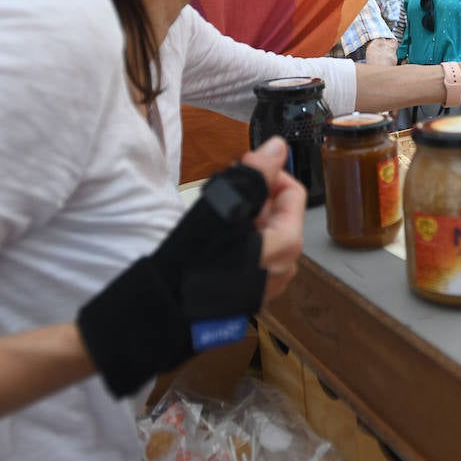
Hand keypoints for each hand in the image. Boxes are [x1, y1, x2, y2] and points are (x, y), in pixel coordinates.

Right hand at [78, 147, 289, 396]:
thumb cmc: (196, 260)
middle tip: (220, 188)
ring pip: (262, 235)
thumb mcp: (224, 208)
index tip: (240, 166)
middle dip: (252, 195)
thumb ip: (255, 176)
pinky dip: (235, 240)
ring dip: (241, 217)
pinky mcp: (246, 294)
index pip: (293, 193)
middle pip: (278, 214)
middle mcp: (284, 267)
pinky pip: (249, 256)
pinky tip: (209, 240)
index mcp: (287, 244)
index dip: (268, 173)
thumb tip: (279, 147)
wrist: (167, 313)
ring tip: (211, 213)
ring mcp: (265, 283)